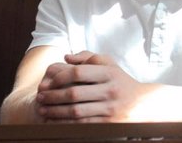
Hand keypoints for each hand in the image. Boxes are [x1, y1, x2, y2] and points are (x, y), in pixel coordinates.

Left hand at [36, 51, 154, 121]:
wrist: (141, 104)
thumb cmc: (120, 81)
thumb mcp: (110, 64)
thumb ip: (89, 57)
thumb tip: (66, 57)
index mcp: (110, 73)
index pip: (78, 72)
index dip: (59, 77)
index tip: (49, 81)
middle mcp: (110, 90)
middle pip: (74, 93)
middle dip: (52, 96)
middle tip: (40, 97)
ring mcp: (109, 108)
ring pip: (75, 111)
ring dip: (55, 111)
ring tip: (43, 109)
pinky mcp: (107, 123)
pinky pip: (81, 124)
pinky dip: (64, 123)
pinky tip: (54, 120)